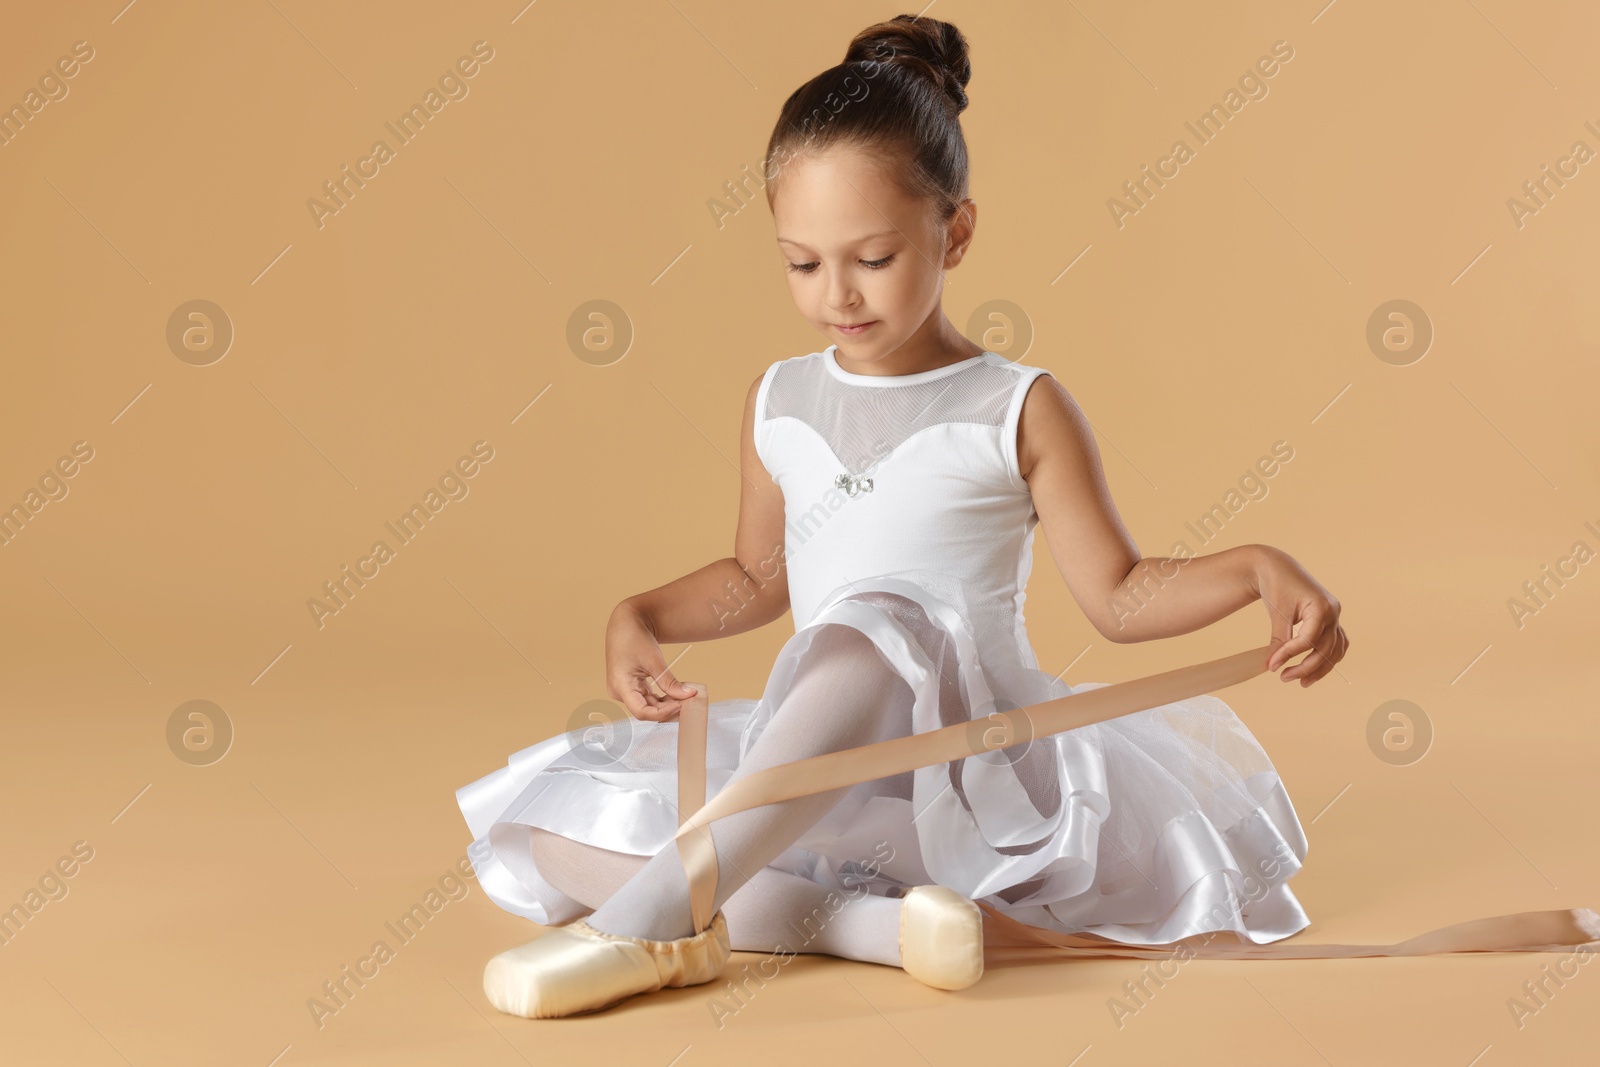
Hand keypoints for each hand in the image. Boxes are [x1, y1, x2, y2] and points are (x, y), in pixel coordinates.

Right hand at [605, 601, 698, 721]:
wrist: (626, 622)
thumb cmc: (634, 637)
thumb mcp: (654, 660)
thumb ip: (669, 682)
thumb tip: (688, 695)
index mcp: (620, 686)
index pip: (642, 712)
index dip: (662, 713)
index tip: (680, 705)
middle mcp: (619, 692)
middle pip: (646, 710)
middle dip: (667, 709)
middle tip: (688, 703)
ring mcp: (624, 690)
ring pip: (648, 705)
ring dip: (666, 704)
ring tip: (684, 698)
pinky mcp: (631, 686)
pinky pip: (647, 697)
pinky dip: (662, 698)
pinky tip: (676, 694)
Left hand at [1253, 548, 1348, 686]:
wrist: (1278, 568)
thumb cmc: (1276, 586)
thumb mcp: (1277, 612)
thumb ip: (1279, 640)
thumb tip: (1273, 665)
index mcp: (1321, 607)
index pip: (1308, 640)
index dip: (1289, 655)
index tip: (1272, 666)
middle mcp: (1334, 612)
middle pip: (1325, 649)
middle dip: (1305, 667)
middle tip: (1284, 678)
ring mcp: (1335, 616)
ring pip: (1335, 650)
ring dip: (1320, 668)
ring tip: (1302, 682)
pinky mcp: (1331, 620)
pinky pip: (1336, 643)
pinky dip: (1328, 657)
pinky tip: (1315, 669)